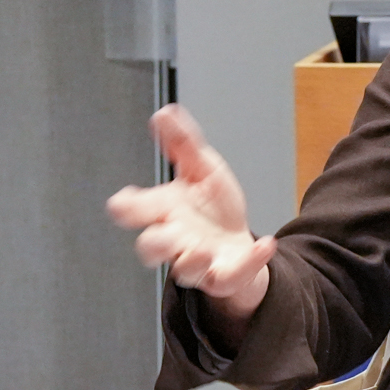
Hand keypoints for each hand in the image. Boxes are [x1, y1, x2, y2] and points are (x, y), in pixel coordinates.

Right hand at [105, 105, 276, 325]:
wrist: (241, 246)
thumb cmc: (214, 209)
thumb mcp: (202, 169)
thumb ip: (182, 143)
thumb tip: (164, 113)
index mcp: (165, 212)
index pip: (134, 212)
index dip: (125, 208)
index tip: (123, 202)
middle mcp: (176, 240)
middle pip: (151, 248)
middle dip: (154, 242)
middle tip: (167, 230)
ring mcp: (199, 262)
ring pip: (185, 270)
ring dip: (193, 259)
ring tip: (205, 247)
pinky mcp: (224, 277)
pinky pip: (232, 277)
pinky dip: (251, 261)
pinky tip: (266, 243)